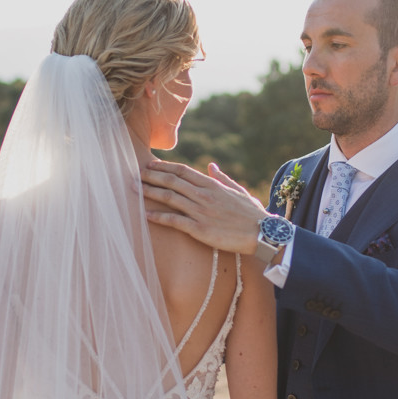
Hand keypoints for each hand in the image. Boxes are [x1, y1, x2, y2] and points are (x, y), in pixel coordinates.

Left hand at [141, 160, 267, 254]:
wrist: (263, 234)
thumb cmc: (252, 214)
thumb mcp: (238, 191)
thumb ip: (222, 178)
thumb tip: (211, 165)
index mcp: (212, 185)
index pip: (183, 171)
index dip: (164, 167)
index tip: (151, 165)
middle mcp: (204, 196)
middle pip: (172, 181)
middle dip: (151, 176)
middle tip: (135, 174)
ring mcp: (201, 212)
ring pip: (170, 198)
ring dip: (150, 192)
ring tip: (135, 189)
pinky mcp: (200, 230)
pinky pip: (174, 221)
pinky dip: (158, 217)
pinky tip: (145, 215)